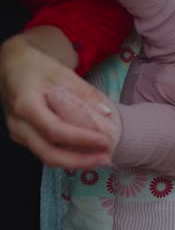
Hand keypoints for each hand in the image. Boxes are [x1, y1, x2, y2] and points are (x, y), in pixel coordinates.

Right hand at [0, 37, 112, 168]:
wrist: (11, 68)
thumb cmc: (38, 68)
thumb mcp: (63, 73)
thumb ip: (85, 92)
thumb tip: (107, 112)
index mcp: (26, 104)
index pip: (54, 129)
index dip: (80, 139)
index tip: (104, 141)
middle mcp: (19, 123)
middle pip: (48, 152)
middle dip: (79, 160)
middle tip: (106, 159)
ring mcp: (18, 132)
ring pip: (45, 156)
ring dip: (74, 162)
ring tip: (100, 159)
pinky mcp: (23, 137)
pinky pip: (44, 151)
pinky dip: (66, 156)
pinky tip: (86, 154)